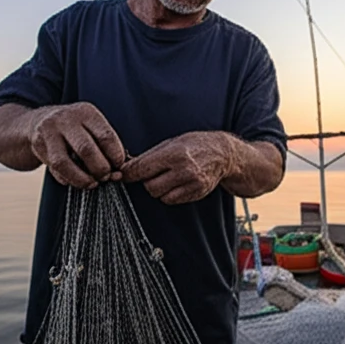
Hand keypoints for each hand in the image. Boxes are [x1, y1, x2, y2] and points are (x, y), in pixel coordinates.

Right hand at [29, 102, 125, 188]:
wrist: (39, 120)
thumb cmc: (75, 128)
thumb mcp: (91, 126)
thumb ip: (105, 146)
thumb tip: (117, 174)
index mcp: (86, 112)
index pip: (106, 136)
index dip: (115, 156)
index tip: (118, 167)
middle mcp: (66, 119)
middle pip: (86, 149)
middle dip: (99, 169)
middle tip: (105, 177)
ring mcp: (49, 132)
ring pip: (64, 163)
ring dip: (81, 179)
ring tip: (92, 183)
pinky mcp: (38, 146)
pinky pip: (53, 169)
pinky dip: (67, 179)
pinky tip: (75, 180)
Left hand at [122, 131, 236, 204]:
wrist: (222, 154)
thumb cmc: (194, 145)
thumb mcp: (170, 143)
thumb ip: (147, 157)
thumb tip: (124, 170)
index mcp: (174, 154)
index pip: (142, 169)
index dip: (128, 174)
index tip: (122, 175)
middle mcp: (184, 170)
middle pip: (150, 186)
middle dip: (147, 181)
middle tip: (153, 173)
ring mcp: (192, 184)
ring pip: (160, 196)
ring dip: (158, 189)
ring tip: (167, 177)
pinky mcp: (196, 193)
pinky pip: (172, 200)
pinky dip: (169, 194)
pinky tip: (176, 183)